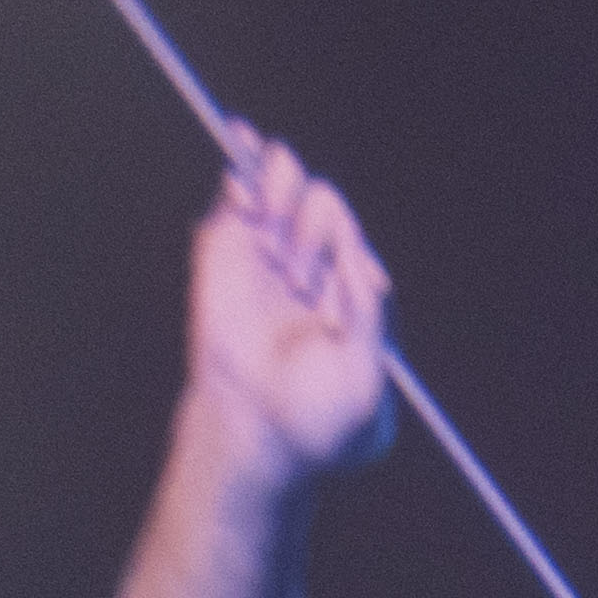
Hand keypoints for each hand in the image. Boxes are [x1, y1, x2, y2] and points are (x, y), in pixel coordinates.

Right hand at [185, 133, 397, 482]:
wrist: (255, 431)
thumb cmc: (320, 417)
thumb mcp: (367, 375)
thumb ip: (371, 314)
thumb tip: (357, 258)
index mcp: (355, 292)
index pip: (358, 246)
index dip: (350, 257)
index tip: (332, 296)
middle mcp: (315, 264)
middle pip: (326, 202)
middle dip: (318, 234)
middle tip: (301, 285)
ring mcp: (269, 248)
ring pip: (288, 179)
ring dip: (284, 204)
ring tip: (275, 254)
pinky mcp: (225, 240)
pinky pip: (238, 185)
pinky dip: (245, 166)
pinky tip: (246, 169)